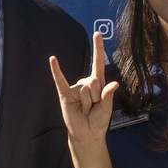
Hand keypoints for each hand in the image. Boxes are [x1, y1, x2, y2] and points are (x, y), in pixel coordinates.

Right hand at [50, 29, 118, 146]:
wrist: (86, 133)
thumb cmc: (98, 120)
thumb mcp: (107, 109)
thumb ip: (108, 96)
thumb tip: (115, 84)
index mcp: (98, 83)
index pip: (98, 62)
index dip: (98, 48)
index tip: (97, 34)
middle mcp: (86, 82)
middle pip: (94, 82)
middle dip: (96, 98)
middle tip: (93, 108)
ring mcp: (74, 88)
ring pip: (84, 90)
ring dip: (87, 104)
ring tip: (85, 111)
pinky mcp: (65, 94)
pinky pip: (60, 81)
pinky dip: (56, 71)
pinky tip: (53, 59)